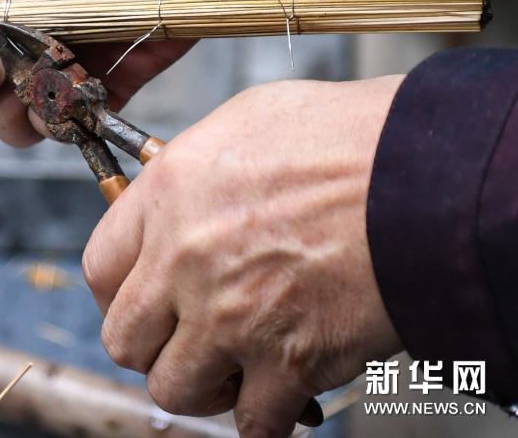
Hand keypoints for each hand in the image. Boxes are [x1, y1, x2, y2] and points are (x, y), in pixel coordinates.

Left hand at [83, 77, 405, 436]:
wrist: (428, 173)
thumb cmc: (350, 136)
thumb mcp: (247, 120)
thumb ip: (196, 170)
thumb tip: (181, 196)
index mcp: (167, 197)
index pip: (99, 268)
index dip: (116, 294)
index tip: (139, 302)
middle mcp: (185, 260)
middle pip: (125, 340)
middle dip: (152, 346)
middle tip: (183, 338)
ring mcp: (232, 316)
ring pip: (174, 389)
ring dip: (200, 387)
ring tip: (229, 368)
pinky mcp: (289, 361)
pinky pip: (254, 421)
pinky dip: (265, 418)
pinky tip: (279, 398)